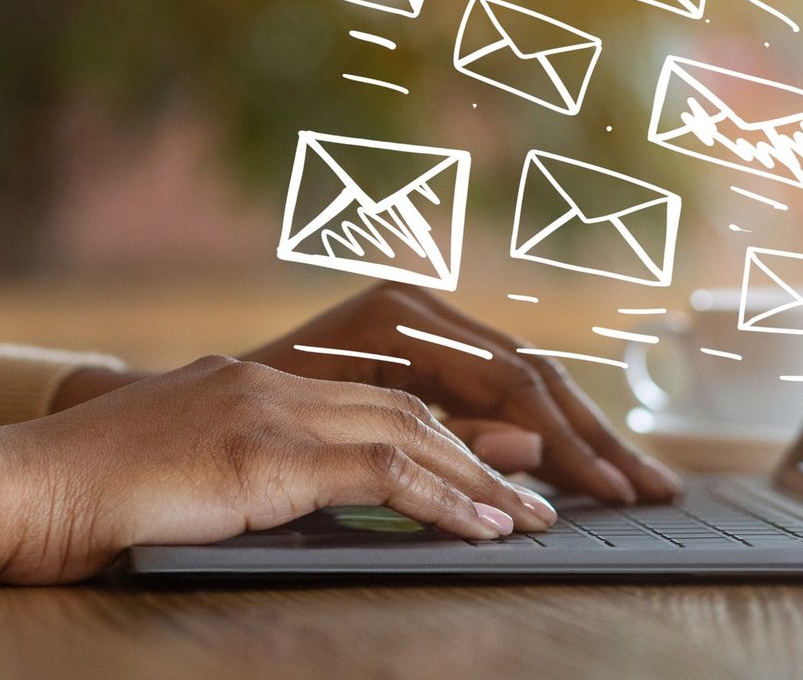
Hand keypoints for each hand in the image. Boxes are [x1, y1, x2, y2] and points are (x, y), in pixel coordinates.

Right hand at [0, 355, 556, 584]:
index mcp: (263, 381)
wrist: (22, 485)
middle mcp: (278, 383)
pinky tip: (482, 526)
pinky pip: (380, 476)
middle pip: (414, 409)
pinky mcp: (264, 455)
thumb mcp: (197, 471)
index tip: (504, 465)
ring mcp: (272, 411)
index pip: (385, 400)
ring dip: (481, 479)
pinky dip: (443, 501)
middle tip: (546, 488)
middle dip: (486, 451)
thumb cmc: (97, 492)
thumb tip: (350, 486)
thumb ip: (273, 464)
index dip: (453, 432)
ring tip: (532, 516)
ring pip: (411, 436)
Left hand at [239, 283, 680, 504]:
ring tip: (638, 482)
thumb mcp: (334, 438)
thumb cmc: (231, 433)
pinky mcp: (421, 359)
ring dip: (584, 438)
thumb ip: (435, 440)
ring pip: (525, 384)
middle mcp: (419, 311)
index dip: (567, 440)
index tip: (608, 490)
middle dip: (596, 438)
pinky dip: (541, 436)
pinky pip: (497, 396)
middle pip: (533, 375)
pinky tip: (578, 466)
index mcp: (400, 316)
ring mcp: (422, 331)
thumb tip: (530, 450)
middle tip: (653, 490)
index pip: (512, 378)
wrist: (149, 430)